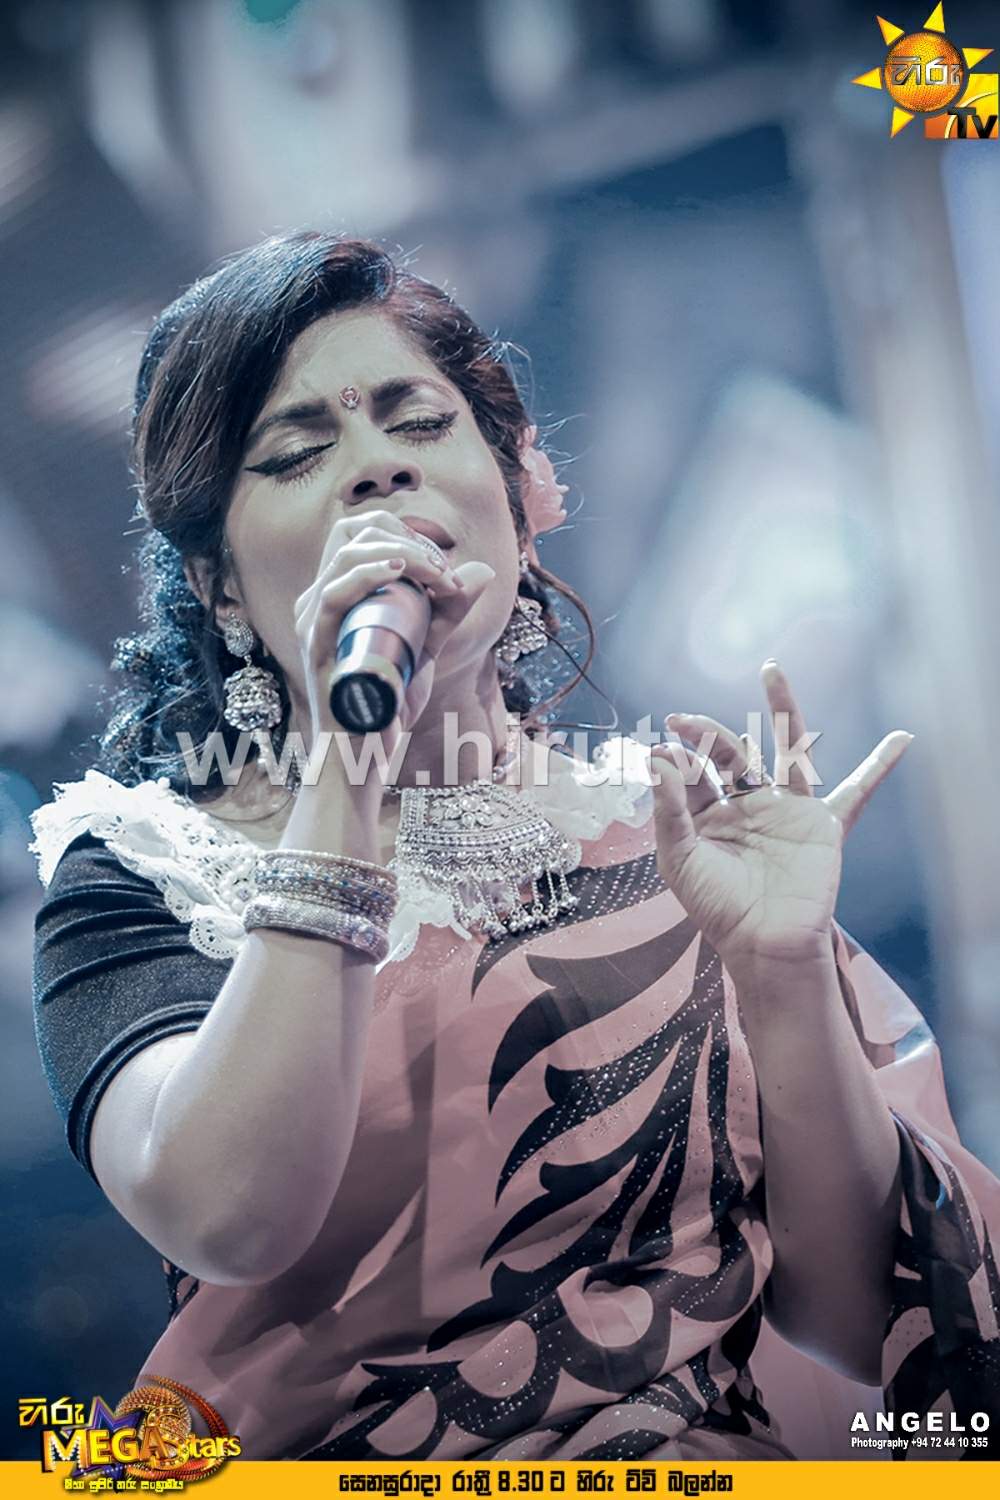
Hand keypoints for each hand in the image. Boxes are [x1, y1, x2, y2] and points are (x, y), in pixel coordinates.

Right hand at [293, 509, 494, 747]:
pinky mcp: (315, 643)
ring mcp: (313, 619)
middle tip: (444, 572)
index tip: (442, 566)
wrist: (362, 757)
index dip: (404, 534)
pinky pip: (334, 593)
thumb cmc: (386, 705)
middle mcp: (318, 599)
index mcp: (336, 594)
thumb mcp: (425, 649)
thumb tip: (483, 571)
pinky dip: (368, 574)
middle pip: (352, 534)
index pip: (360, 535)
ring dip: (400, 554)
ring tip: (437, 575)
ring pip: (347, 554)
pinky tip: (399, 573)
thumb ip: (448, 611)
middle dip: (406, 539)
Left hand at [649, 660, 912, 975]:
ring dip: (782, 709)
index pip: (692, 772)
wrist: (764, 944)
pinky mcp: (821, 824)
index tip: (661, 749)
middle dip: (707, 733)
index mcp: (709, 814)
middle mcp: (747, 804)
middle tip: (681, 718)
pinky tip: (902, 740)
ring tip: (771, 670)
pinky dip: (880, 767)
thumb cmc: (717, 908)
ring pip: (786, 749)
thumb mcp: (679, 858)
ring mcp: (786, 809)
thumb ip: (669, 808)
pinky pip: (856, 791)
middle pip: (731, 753)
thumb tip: (658, 756)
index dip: (676, 759)